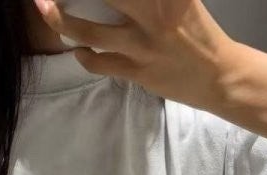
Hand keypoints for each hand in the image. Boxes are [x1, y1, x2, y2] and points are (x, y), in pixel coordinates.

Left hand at [32, 0, 235, 113]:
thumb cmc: (197, 31)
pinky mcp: (139, 71)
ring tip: (47, 9)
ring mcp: (142, 44)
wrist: (219, 75)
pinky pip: (100, 63)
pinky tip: (78, 50)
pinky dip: (84, 55)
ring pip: (88, 31)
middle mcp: (152, 11)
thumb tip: (113, 0)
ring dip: (61, 20)